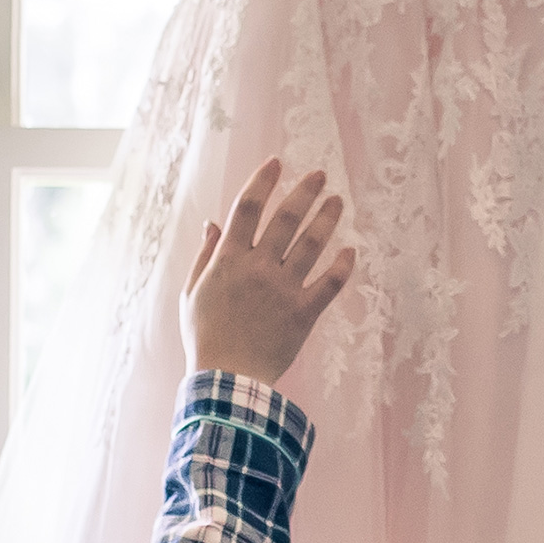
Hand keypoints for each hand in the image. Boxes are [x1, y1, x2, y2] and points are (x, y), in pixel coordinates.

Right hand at [181, 159, 355, 387]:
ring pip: (311, 244)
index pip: (247, 208)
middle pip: (285, 218)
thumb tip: (214, 222)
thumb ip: (205, 255)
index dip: (263, 181)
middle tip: (320, 175)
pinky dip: (343, 266)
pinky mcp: (303, 313)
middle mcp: (257, 268)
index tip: (276, 162)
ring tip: (338, 201)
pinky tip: (351, 251)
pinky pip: (329, 283)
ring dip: (327, 218)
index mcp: (228, 260)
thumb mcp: (192, 293)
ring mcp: (282, 289)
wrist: (227, 380)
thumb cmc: (204, 337)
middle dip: (304, 191)